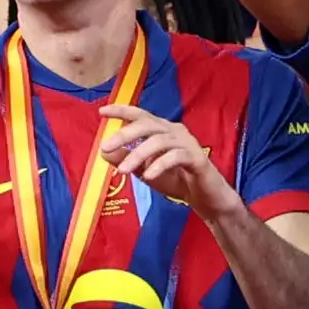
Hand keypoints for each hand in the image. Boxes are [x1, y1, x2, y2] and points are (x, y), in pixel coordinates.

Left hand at [95, 102, 235, 218]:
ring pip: (159, 142)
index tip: (103, 111)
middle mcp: (175, 131)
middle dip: (125, 134)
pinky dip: (159, 165)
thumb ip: (126, 159)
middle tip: (106, 147)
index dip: (122, 111)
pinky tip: (148, 176)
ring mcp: (188, 143)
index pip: (141, 115)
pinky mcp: (197, 159)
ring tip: (122, 171)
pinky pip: (175, 157)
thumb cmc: (176, 179)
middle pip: (148, 125)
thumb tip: (104, 151)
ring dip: (138, 155)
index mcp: (163, 130)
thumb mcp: (144, 170)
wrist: (205, 197)